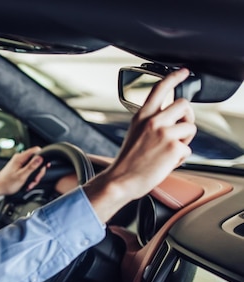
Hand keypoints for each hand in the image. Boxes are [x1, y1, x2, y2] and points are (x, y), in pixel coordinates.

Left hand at [0, 146, 45, 200]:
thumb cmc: (6, 183)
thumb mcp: (22, 176)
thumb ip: (31, 166)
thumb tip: (40, 158)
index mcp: (20, 158)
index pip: (36, 150)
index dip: (43, 157)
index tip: (45, 165)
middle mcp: (19, 158)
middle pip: (36, 160)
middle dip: (38, 171)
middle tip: (36, 180)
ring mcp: (19, 163)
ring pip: (33, 166)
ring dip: (34, 176)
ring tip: (30, 184)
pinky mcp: (18, 168)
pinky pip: (28, 170)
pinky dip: (30, 177)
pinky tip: (27, 184)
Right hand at [84, 68, 196, 222]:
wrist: (121, 180)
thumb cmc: (128, 161)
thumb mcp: (135, 133)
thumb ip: (152, 121)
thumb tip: (175, 119)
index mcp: (142, 116)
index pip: (159, 88)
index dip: (174, 77)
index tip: (184, 71)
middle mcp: (153, 121)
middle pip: (184, 106)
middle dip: (186, 118)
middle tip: (179, 131)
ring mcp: (164, 134)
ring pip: (190, 128)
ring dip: (184, 140)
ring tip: (168, 151)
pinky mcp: (174, 148)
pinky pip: (188, 149)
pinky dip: (180, 158)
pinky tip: (165, 163)